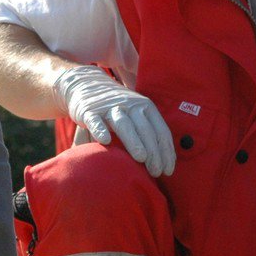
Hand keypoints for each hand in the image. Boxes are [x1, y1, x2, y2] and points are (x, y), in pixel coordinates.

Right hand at [53, 65, 174, 176]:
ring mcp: (110, 107)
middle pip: (146, 130)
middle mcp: (131, 106)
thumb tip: (164, 162)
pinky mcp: (89, 111)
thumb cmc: (118, 107)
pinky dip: (100, 130)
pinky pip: (96, 121)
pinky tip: (106, 141)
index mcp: (146, 107)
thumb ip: (149, 132)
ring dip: (134, 141)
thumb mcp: (137, 113)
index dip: (166, 152)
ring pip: (125, 124)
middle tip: (156, 172)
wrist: (87, 83)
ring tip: (141, 158)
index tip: (168, 171)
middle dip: (154, 152)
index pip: (161, 131)